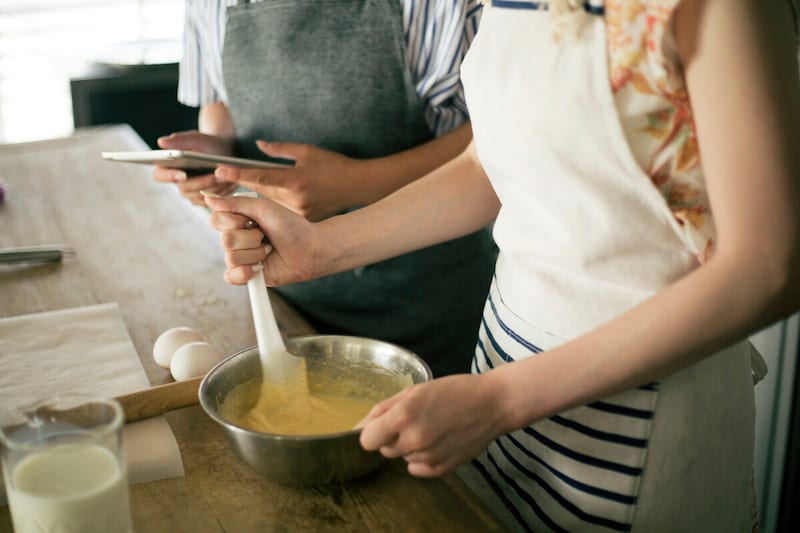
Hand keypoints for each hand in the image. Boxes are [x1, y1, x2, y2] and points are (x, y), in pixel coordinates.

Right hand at [154, 131, 237, 205]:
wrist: (225, 152)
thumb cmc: (208, 143)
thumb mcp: (197, 138)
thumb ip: (180, 140)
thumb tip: (161, 142)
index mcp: (167, 166)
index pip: (160, 175)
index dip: (169, 176)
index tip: (183, 175)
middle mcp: (176, 182)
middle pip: (184, 189)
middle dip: (201, 183)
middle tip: (215, 176)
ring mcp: (189, 193)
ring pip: (199, 197)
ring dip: (214, 188)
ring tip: (227, 178)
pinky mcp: (203, 200)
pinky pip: (211, 201)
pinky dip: (221, 192)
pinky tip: (231, 183)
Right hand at [203, 193, 318, 285]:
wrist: (310, 249)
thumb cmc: (291, 226)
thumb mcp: (263, 207)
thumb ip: (235, 202)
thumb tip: (207, 197)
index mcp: (237, 220)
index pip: (216, 220)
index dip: (235, 221)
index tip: (254, 220)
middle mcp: (236, 239)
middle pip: (224, 241)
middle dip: (250, 238)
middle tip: (266, 236)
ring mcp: (241, 257)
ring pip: (231, 258)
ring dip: (255, 254)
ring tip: (269, 250)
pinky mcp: (247, 275)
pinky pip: (231, 277)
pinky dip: (246, 273)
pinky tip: (260, 267)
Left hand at [214, 140, 366, 220]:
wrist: (357, 187)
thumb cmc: (334, 165)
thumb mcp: (308, 151)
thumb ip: (280, 149)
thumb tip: (259, 145)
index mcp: (295, 181)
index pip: (260, 178)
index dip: (238, 174)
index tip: (220, 170)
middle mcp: (295, 200)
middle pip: (261, 192)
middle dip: (248, 182)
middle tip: (230, 172)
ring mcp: (299, 213)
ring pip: (270, 202)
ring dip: (263, 192)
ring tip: (265, 182)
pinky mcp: (303, 220)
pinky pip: (281, 210)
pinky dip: (277, 201)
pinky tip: (282, 195)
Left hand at [357, 373, 507, 477]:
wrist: (492, 404)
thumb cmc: (453, 390)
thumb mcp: (414, 390)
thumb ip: (383, 410)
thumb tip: (359, 429)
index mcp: (403, 416)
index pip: (366, 440)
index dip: (373, 432)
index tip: (383, 425)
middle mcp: (413, 440)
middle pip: (384, 449)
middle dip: (393, 436)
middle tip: (416, 419)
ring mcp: (428, 457)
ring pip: (403, 457)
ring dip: (411, 446)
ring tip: (433, 427)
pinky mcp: (441, 469)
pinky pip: (417, 468)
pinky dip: (423, 458)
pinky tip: (440, 441)